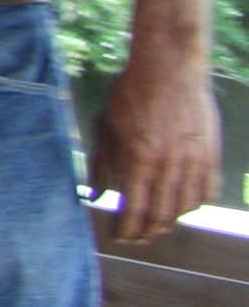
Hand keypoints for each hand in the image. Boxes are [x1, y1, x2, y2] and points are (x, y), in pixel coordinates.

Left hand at [94, 49, 222, 244]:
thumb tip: (95, 197)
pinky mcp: (211, 154)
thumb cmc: (130, 95)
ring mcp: (193, 161)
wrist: (168, 69)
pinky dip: (195, 204)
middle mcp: (168, 165)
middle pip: (161, 215)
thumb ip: (102, 165)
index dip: (126, 229)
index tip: (118, 238)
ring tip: (157, 225)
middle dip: (147, 232)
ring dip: (170, 221)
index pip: (134, 210)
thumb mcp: (106, 127)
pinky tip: (183, 206)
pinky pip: (207, 191)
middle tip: (137, 238)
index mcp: (139, 159)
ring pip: (185, 207)